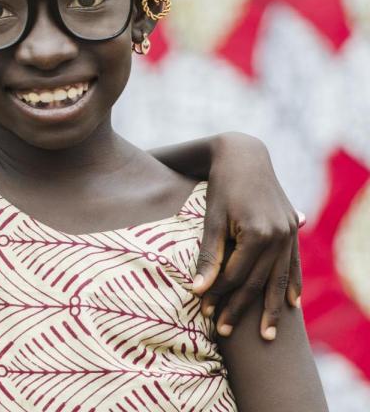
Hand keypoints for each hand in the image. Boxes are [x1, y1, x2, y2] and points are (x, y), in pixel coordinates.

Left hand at [192, 132, 300, 340]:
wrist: (244, 156)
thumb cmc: (220, 187)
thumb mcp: (211, 220)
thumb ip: (208, 256)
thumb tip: (197, 290)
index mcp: (256, 233)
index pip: (235, 276)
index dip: (219, 296)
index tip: (205, 314)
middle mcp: (279, 236)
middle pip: (257, 282)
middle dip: (241, 309)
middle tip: (224, 332)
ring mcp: (290, 233)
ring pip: (279, 279)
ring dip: (272, 308)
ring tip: (266, 335)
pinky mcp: (293, 229)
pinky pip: (294, 264)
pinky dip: (292, 285)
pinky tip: (291, 304)